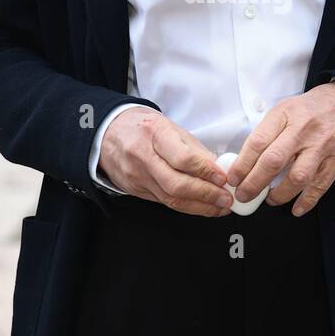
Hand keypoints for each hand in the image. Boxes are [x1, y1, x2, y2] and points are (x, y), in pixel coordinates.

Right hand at [99, 108, 232, 216]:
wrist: (109, 134)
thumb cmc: (144, 128)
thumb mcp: (170, 128)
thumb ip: (194, 149)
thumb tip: (219, 168)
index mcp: (154, 133)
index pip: (183, 158)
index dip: (206, 172)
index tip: (224, 178)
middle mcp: (143, 156)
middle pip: (177, 184)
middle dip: (206, 195)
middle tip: (225, 199)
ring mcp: (137, 176)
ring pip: (171, 199)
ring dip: (200, 206)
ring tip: (219, 207)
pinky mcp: (135, 190)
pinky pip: (164, 202)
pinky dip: (186, 207)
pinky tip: (201, 207)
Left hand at [225, 82, 334, 216]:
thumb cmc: (312, 109)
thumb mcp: (285, 109)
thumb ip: (268, 132)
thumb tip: (244, 161)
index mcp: (285, 114)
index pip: (258, 142)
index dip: (242, 164)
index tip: (234, 178)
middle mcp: (303, 129)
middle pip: (274, 161)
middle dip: (254, 183)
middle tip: (244, 195)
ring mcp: (322, 145)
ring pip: (298, 177)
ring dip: (280, 194)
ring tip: (270, 200)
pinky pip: (320, 185)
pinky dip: (307, 200)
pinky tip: (296, 208)